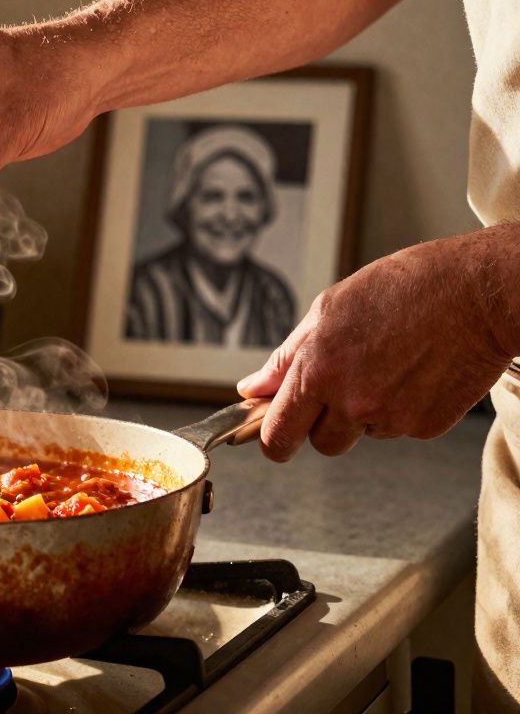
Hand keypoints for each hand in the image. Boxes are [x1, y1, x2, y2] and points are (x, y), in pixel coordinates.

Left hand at [236, 225, 518, 460]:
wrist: (479, 291)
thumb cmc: (405, 288)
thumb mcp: (329, 309)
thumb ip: (287, 356)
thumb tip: (252, 389)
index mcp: (318, 371)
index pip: (277, 435)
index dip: (274, 439)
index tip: (276, 435)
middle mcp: (352, 402)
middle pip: (321, 444)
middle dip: (324, 425)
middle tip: (343, 389)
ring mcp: (391, 418)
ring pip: (362, 435)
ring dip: (365, 414)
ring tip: (387, 367)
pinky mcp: (426, 426)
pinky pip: (400, 429)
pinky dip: (403, 409)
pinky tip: (416, 372)